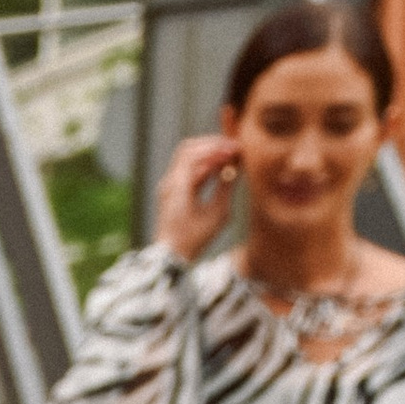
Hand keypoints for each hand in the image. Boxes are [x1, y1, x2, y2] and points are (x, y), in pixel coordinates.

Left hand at [155, 134, 241, 264]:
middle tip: (234, 149)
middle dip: (213, 145)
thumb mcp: (217, 215)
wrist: (170, 258)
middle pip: (189, 149)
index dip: (216, 147)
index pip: (194, 153)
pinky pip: (189, 171)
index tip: (235, 149)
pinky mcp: (173, 192)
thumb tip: (235, 168)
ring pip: (189, 158)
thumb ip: (226, 188)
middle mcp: (169, 182)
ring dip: (210, 155)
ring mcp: (169, 186)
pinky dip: (205, 166)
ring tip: (231, 158)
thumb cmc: (194, 240)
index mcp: (177, 185)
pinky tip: (222, 169)